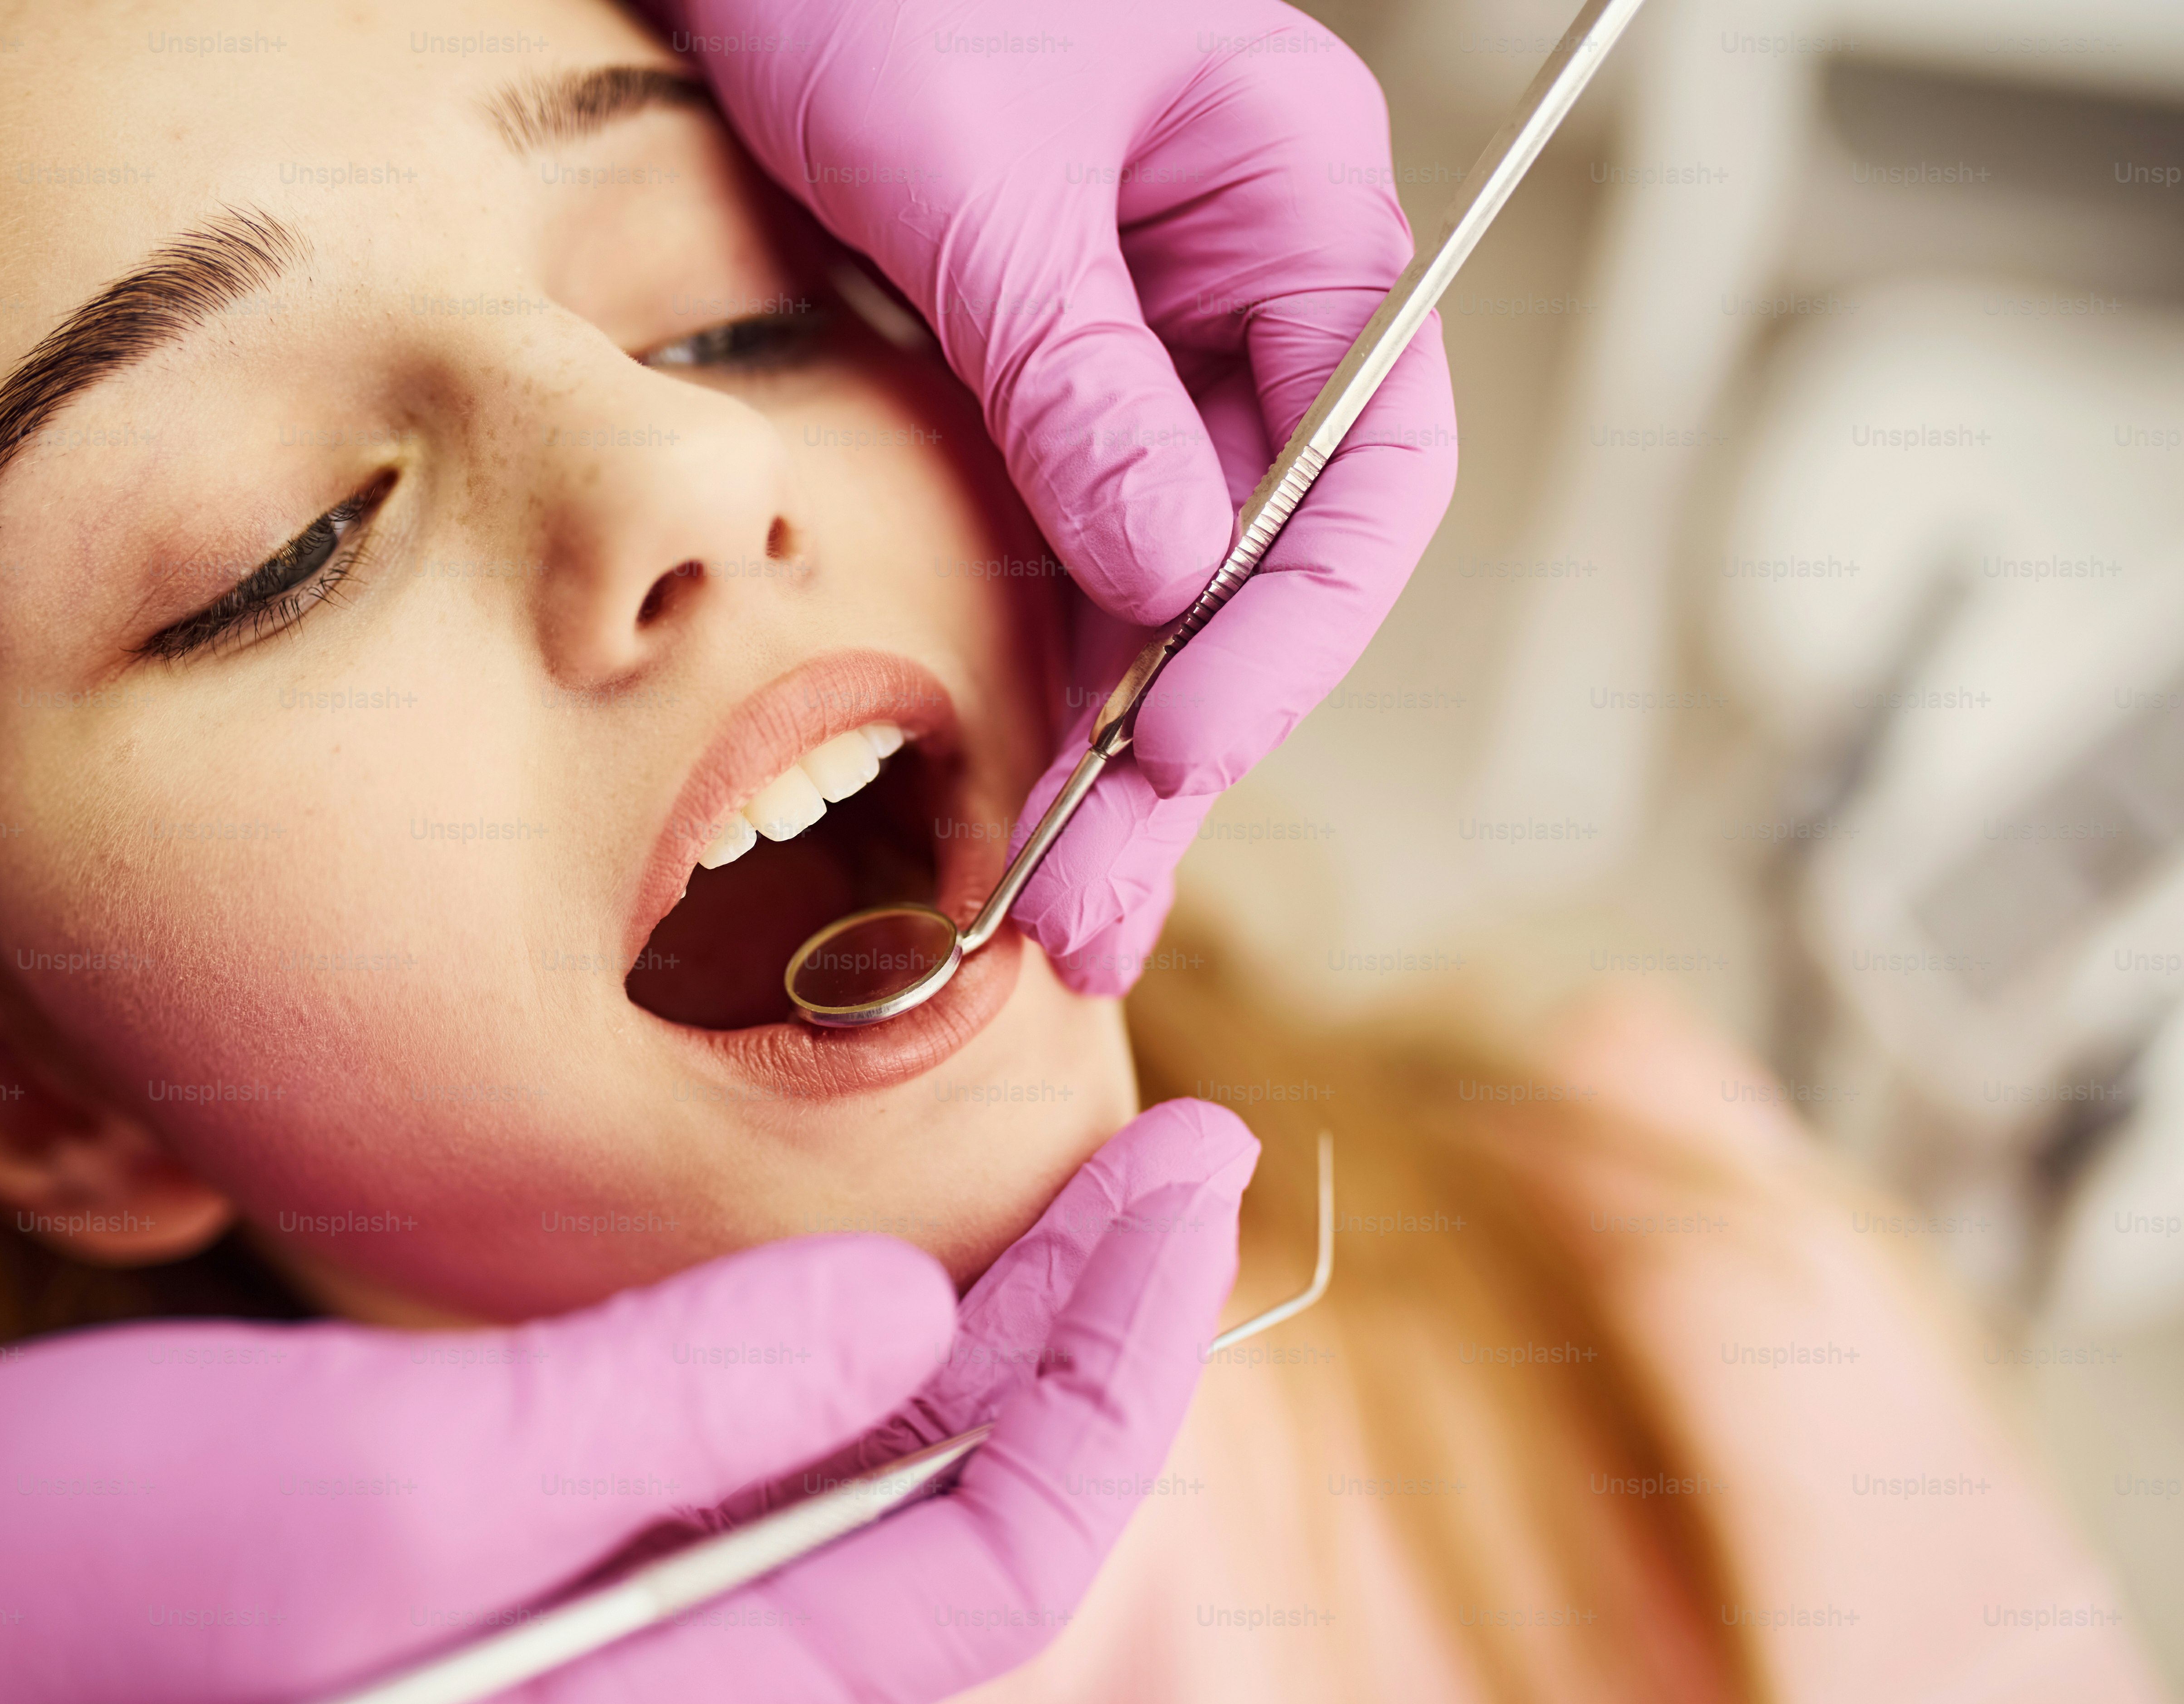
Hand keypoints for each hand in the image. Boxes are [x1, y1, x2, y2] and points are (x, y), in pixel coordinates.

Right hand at [0, 1100, 1256, 1703]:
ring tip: (1061, 1179)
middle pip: (941, 1518)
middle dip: (1074, 1332)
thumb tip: (903, 1323)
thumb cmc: (44, 1622)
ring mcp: (569, 1637)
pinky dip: (819, 1345)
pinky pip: (729, 1466)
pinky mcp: (488, 1564)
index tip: (1195, 1175)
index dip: (1115, 1366)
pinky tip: (852, 1261)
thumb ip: (655, 1426)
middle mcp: (640, 1703)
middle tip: (1171, 1146)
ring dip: (966, 1333)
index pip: (985, 1559)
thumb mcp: (369, 1502)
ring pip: (850, 1487)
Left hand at [666, 0, 1460, 991]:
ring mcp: (1148, 357)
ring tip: (1061, 907)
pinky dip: (1053, 679)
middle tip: (1101, 895)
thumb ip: (1069, 368)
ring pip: (1173, 590)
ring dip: (1121, 750)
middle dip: (1191, 736)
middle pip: (1268, 558)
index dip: (1291, 623)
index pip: (1364, 456)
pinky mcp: (1049, 399)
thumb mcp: (969, 165)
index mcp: (1293, 203)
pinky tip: (1032, 797)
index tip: (1187, 744)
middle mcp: (1242, 297)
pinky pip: (1080, 564)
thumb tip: (1161, 574)